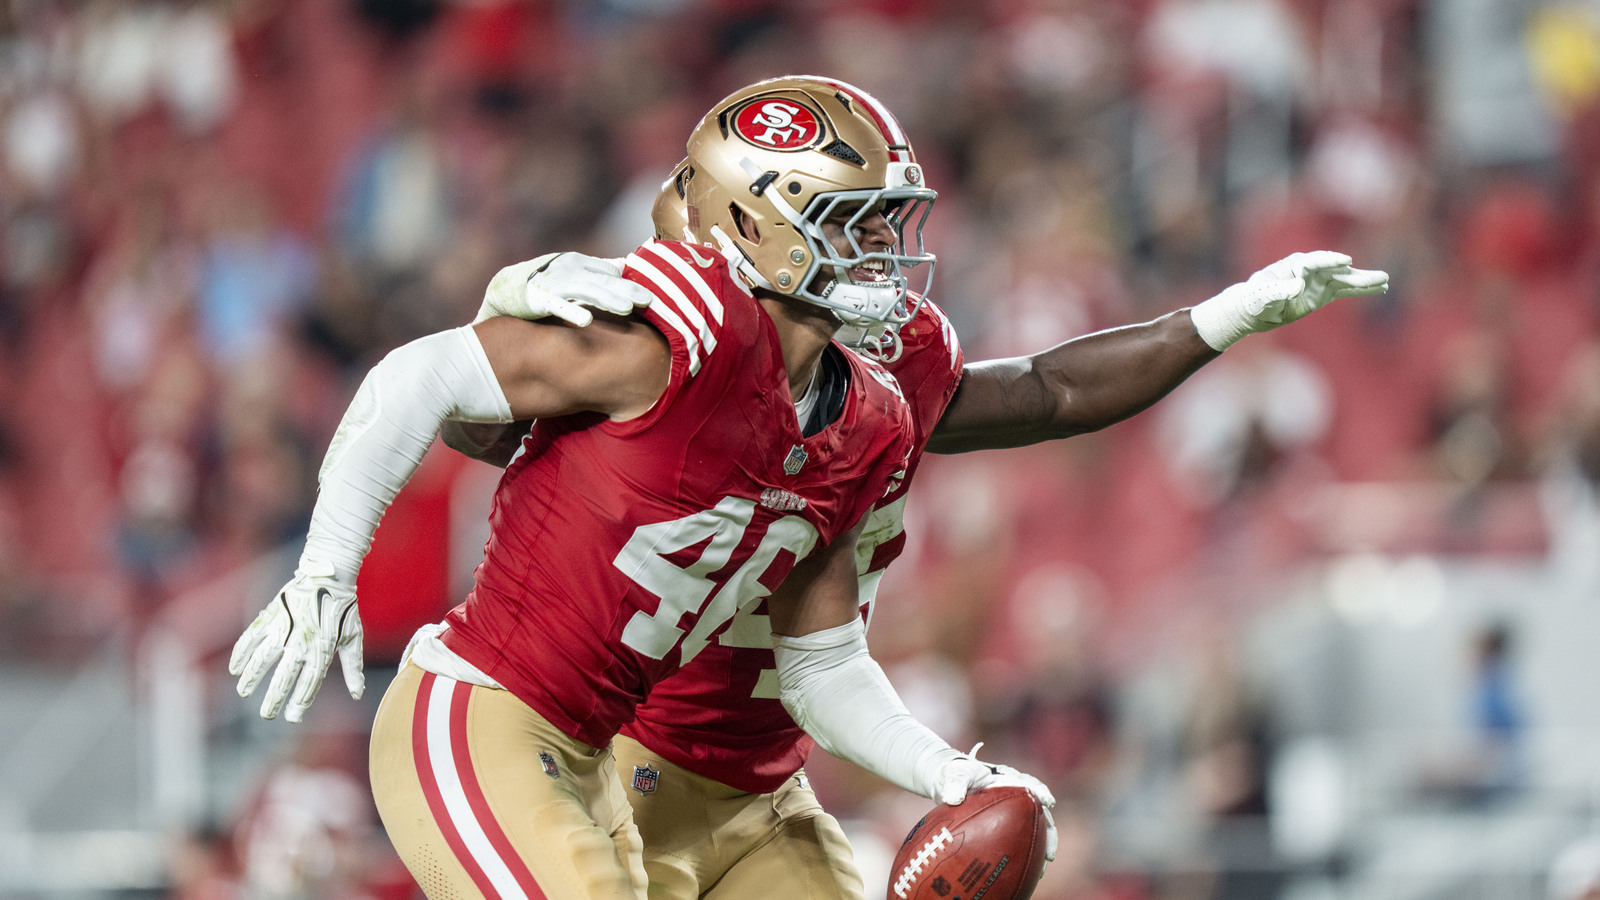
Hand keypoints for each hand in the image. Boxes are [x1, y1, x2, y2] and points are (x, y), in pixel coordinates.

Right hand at [229, 560, 363, 722]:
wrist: (328, 576)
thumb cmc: (342, 610)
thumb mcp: (353, 637)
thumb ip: (353, 667)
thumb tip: (357, 694)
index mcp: (322, 648)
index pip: (310, 681)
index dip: (301, 701)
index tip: (292, 717)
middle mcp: (301, 640)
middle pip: (285, 675)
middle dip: (274, 697)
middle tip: (267, 715)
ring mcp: (284, 628)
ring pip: (264, 657)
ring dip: (252, 676)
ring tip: (244, 692)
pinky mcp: (271, 616)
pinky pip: (252, 636)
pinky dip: (242, 652)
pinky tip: (235, 668)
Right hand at [473, 252, 654, 326]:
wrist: (504, 288)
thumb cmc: (546, 283)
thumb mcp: (574, 273)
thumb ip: (598, 271)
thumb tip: (625, 266)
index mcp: (580, 263)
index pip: (611, 271)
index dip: (632, 281)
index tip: (656, 292)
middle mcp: (569, 269)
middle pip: (604, 279)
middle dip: (628, 289)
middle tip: (651, 299)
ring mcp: (554, 283)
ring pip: (585, 290)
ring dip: (607, 298)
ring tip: (628, 308)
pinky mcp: (538, 299)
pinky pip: (557, 306)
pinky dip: (571, 311)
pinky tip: (586, 321)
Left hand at [935, 748, 1057, 861]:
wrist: (948, 784)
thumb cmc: (953, 775)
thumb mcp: (953, 776)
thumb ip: (955, 783)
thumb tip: (954, 798)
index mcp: (1007, 779)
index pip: (1030, 784)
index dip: (1041, 793)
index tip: (1048, 802)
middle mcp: (1015, 795)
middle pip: (1039, 814)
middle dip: (1049, 833)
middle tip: (1049, 853)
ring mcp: (1012, 810)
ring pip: (1034, 829)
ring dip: (1041, 848)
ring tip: (1042, 868)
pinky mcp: (1005, 824)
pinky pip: (1017, 839)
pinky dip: (1021, 853)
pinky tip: (1022, 870)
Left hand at [1190, 250, 1388, 349]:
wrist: (1254, 309)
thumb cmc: (1255, 300)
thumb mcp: (1263, 297)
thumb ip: (1278, 291)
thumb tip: (1298, 286)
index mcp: (1294, 266)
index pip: (1315, 261)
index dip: (1330, 261)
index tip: (1346, 261)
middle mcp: (1309, 270)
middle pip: (1336, 271)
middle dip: (1357, 274)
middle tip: (1380, 276)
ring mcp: (1318, 281)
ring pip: (1345, 280)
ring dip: (1365, 282)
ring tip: (1385, 282)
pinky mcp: (1322, 294)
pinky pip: (1345, 290)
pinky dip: (1360, 290)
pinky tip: (1379, 289)